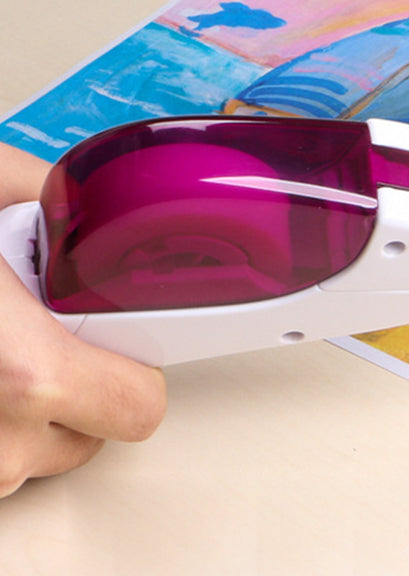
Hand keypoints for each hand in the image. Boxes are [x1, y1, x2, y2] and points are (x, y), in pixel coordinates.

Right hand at [0, 144, 165, 496]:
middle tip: (43, 332)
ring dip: (22, 410)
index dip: (135, 369)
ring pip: (27, 455)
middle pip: (87, 438)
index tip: (121, 341)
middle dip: (80, 386)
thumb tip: (90, 207)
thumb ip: (53, 200)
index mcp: (25, 374)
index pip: (139, 408)